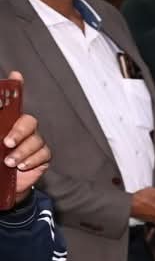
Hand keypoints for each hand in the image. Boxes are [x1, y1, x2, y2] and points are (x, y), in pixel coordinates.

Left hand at [2, 80, 49, 206]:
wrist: (2, 185)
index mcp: (6, 122)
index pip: (12, 102)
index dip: (16, 86)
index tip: (16, 76)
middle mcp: (21, 129)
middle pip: (29, 121)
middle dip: (19, 131)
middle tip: (7, 143)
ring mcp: (33, 142)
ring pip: (36, 140)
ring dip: (23, 152)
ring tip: (10, 162)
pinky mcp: (42, 157)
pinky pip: (43, 154)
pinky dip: (32, 160)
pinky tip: (21, 166)